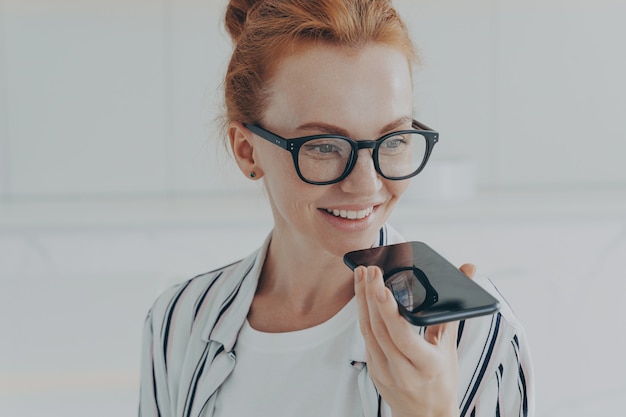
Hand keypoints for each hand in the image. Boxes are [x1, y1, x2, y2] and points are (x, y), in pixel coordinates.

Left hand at [354, 263, 475, 416]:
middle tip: (369, 270)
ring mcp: (384, 372)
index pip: (402, 335)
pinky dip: (363, 315)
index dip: (389, 311)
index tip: (381, 287)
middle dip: (371, 296)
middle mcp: (402, 371)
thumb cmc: (442, 380)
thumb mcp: (450, 350)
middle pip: (380, 329)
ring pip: (368, 332)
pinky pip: (366, 339)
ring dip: (362, 301)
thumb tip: (468, 271)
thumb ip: (452, 311)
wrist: (426, 416)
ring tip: (360, 275)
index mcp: (426, 365)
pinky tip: (362, 296)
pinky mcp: (373, 370)